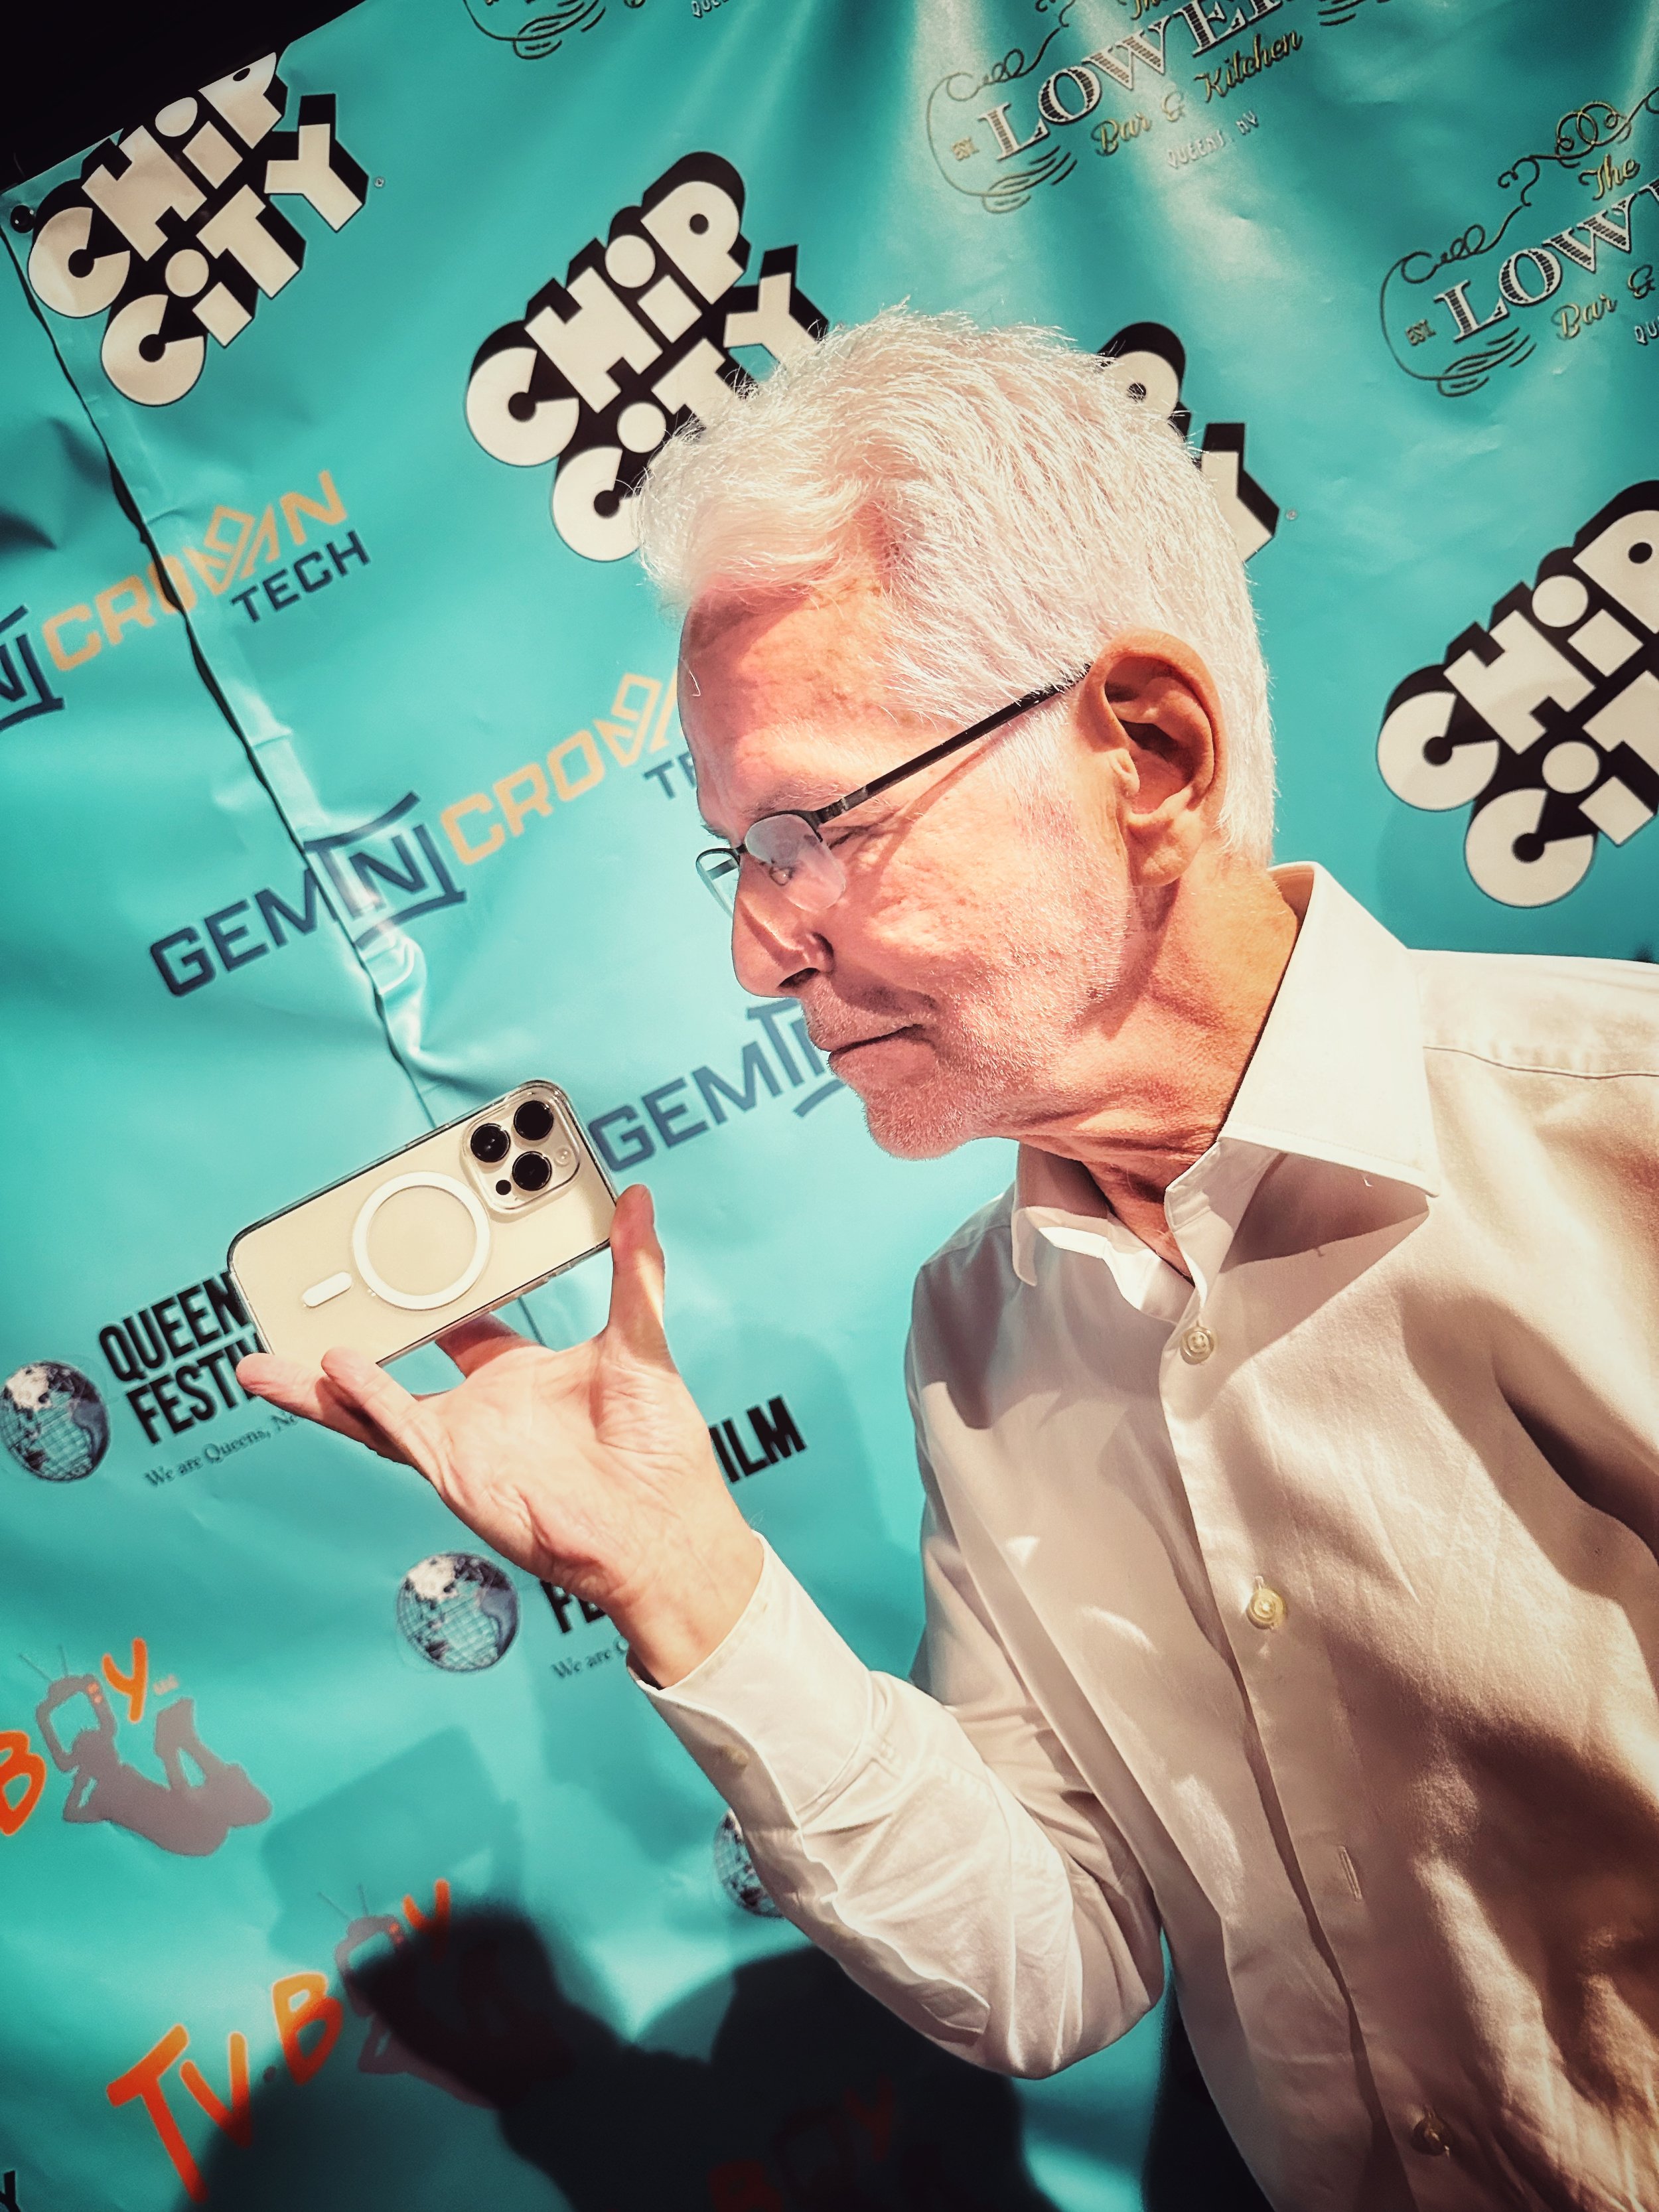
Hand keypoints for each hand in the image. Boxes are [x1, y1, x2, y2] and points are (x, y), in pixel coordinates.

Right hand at [236, 1184, 760, 1686]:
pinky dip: (363, 1400)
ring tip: (268, 1363)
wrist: (663, 1532)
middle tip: (312, 1304)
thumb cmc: (659, 1454)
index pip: (468, 1326)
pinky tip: (332, 1371)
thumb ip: (634, 1269)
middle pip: (402, 1367)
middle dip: (354, 1342)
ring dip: (321, 1388)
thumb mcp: (641, 1341)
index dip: (440, 1293)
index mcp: (525, 1376)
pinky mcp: (456, 1469)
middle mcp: (486, 1409)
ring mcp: (466, 1442)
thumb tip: (638, 1202)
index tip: (411, 1254)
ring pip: (374, 1409)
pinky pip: (396, 1431)